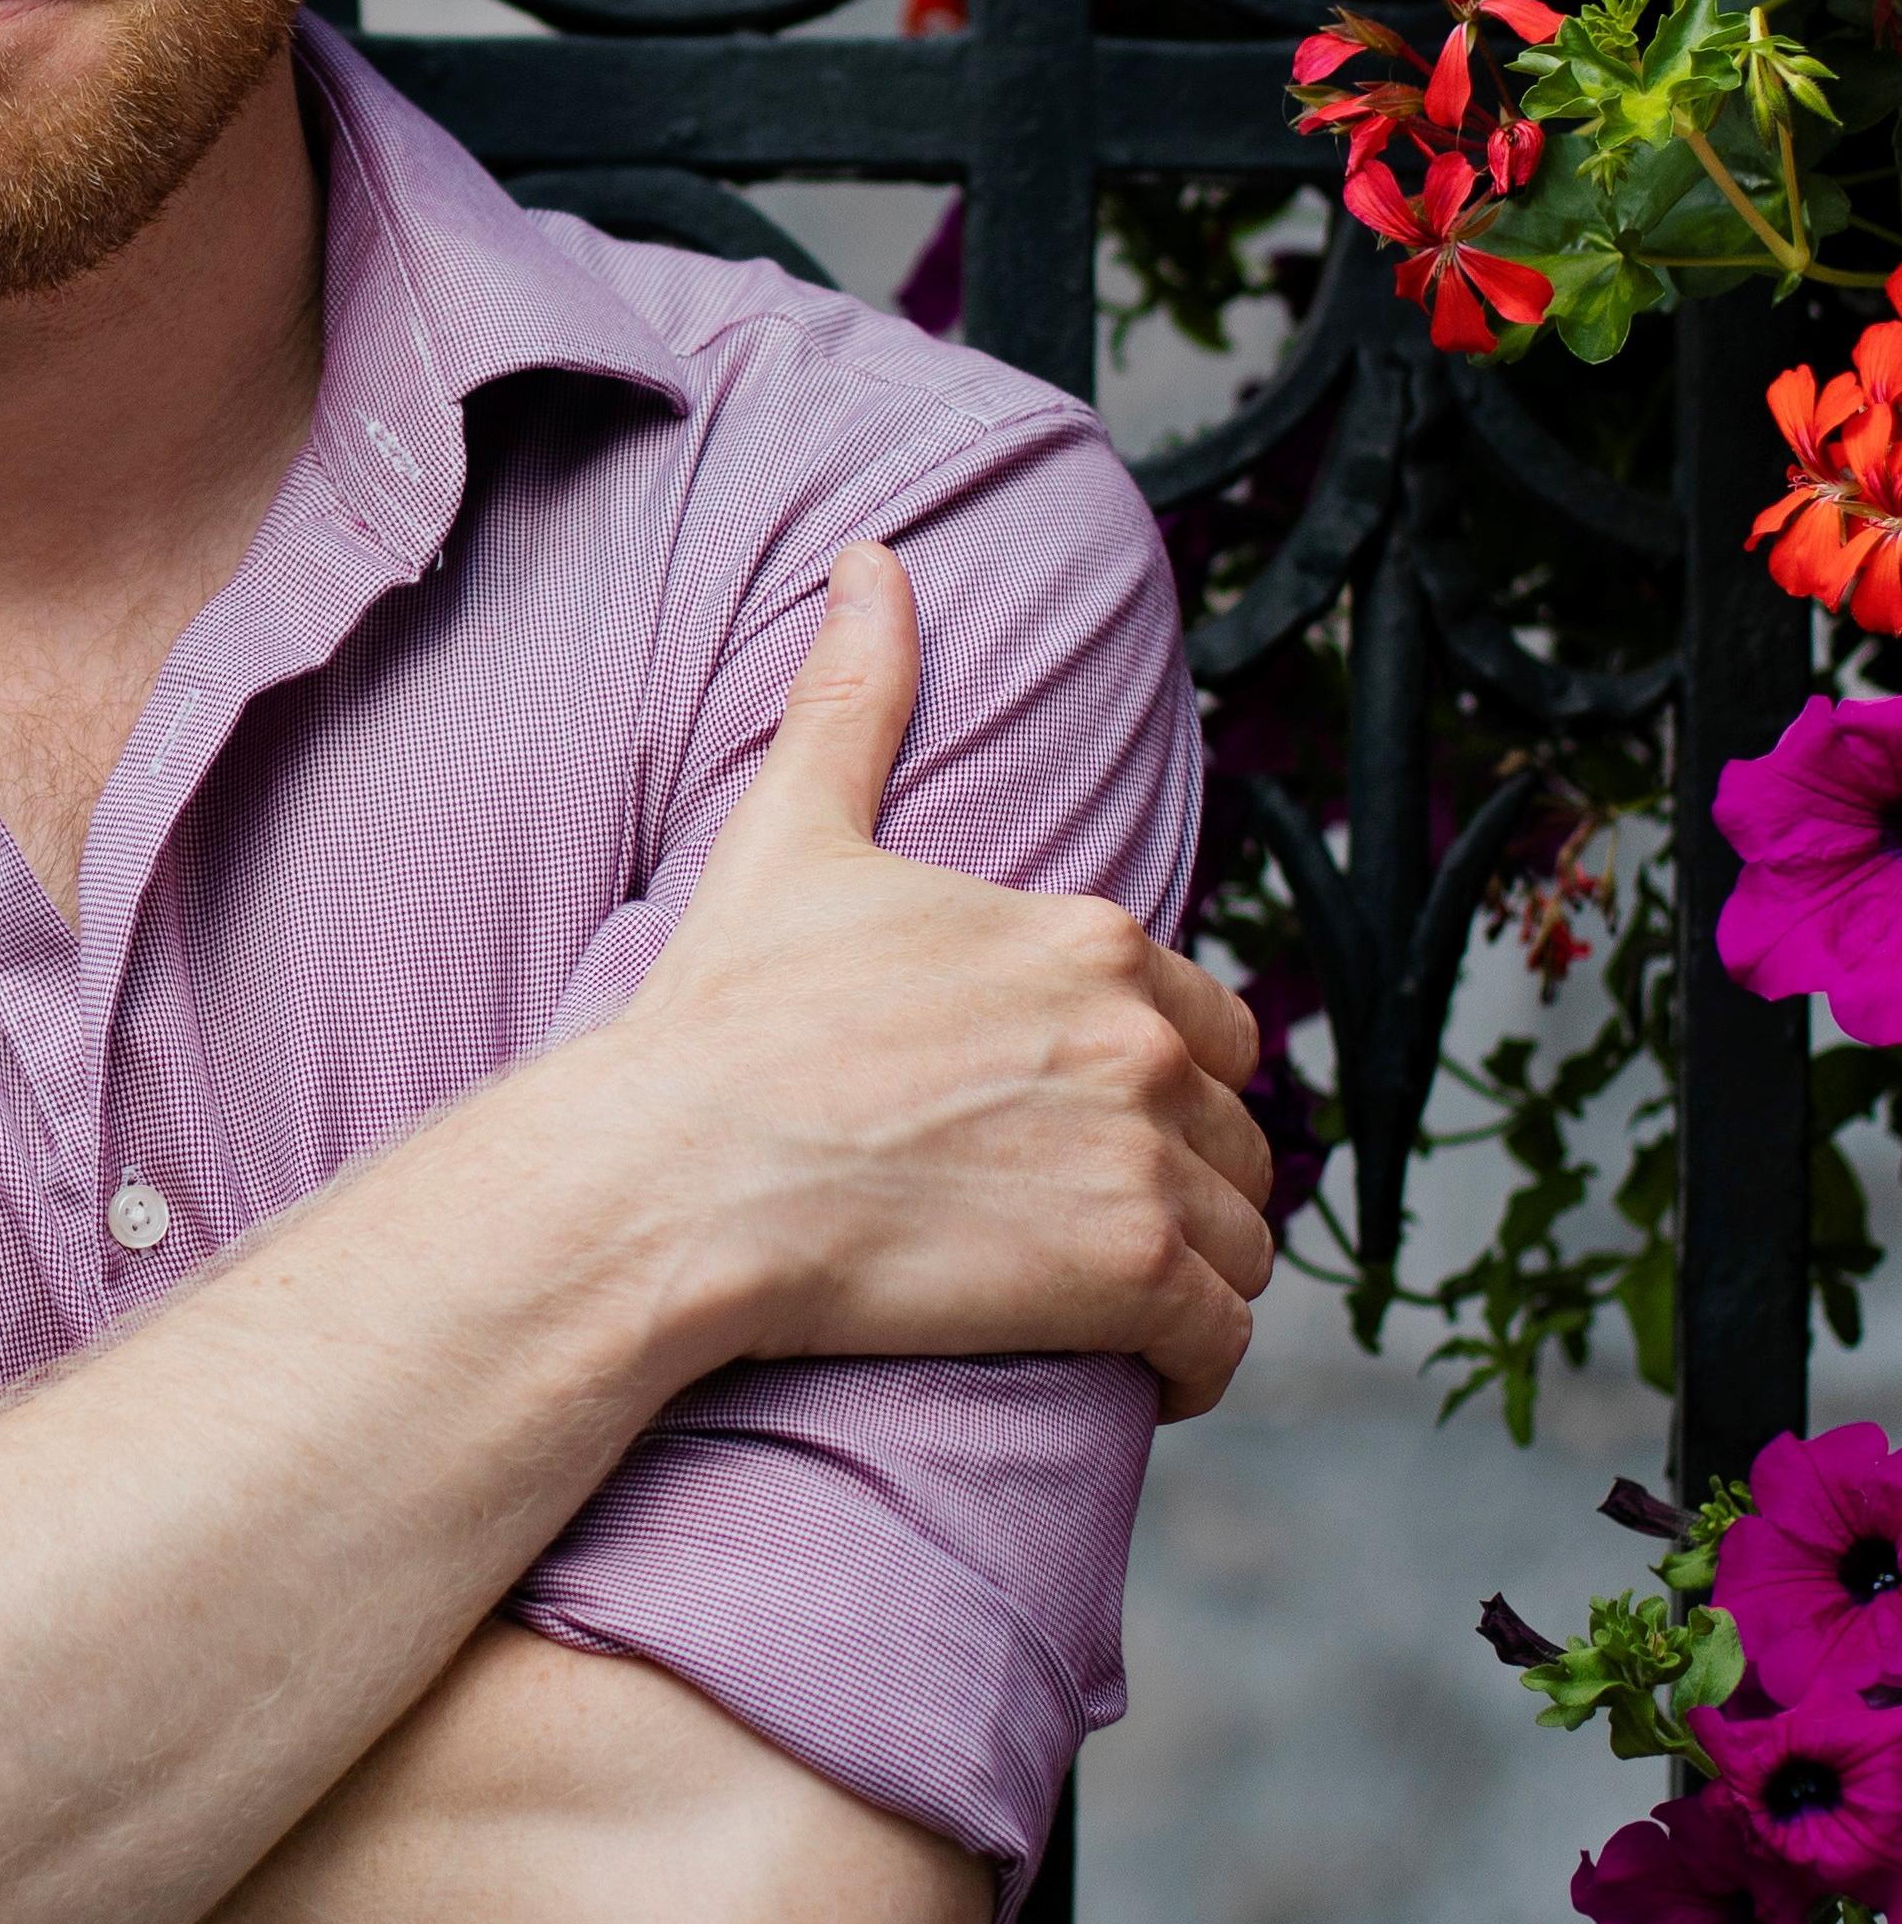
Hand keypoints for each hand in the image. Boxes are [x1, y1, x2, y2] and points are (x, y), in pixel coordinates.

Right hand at [615, 542, 1276, 1420]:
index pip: (1201, 1021)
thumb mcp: (795, 833)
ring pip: (1244, 1238)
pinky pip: (1230, 1339)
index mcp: (1086, 935)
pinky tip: (1130, 1360)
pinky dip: (1195, 1362)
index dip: (1143, 1078)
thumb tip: (872, 562)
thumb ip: (856, 695)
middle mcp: (1139, 1036)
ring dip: (1190, 1271)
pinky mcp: (1135, 1274)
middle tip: (1069, 1214)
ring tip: (1093, 1291)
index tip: (1060, 1120)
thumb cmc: (726, 1014)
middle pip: (1233, 1130)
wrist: (680, 1171)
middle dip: (1175, 1175)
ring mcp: (1145, 1158)